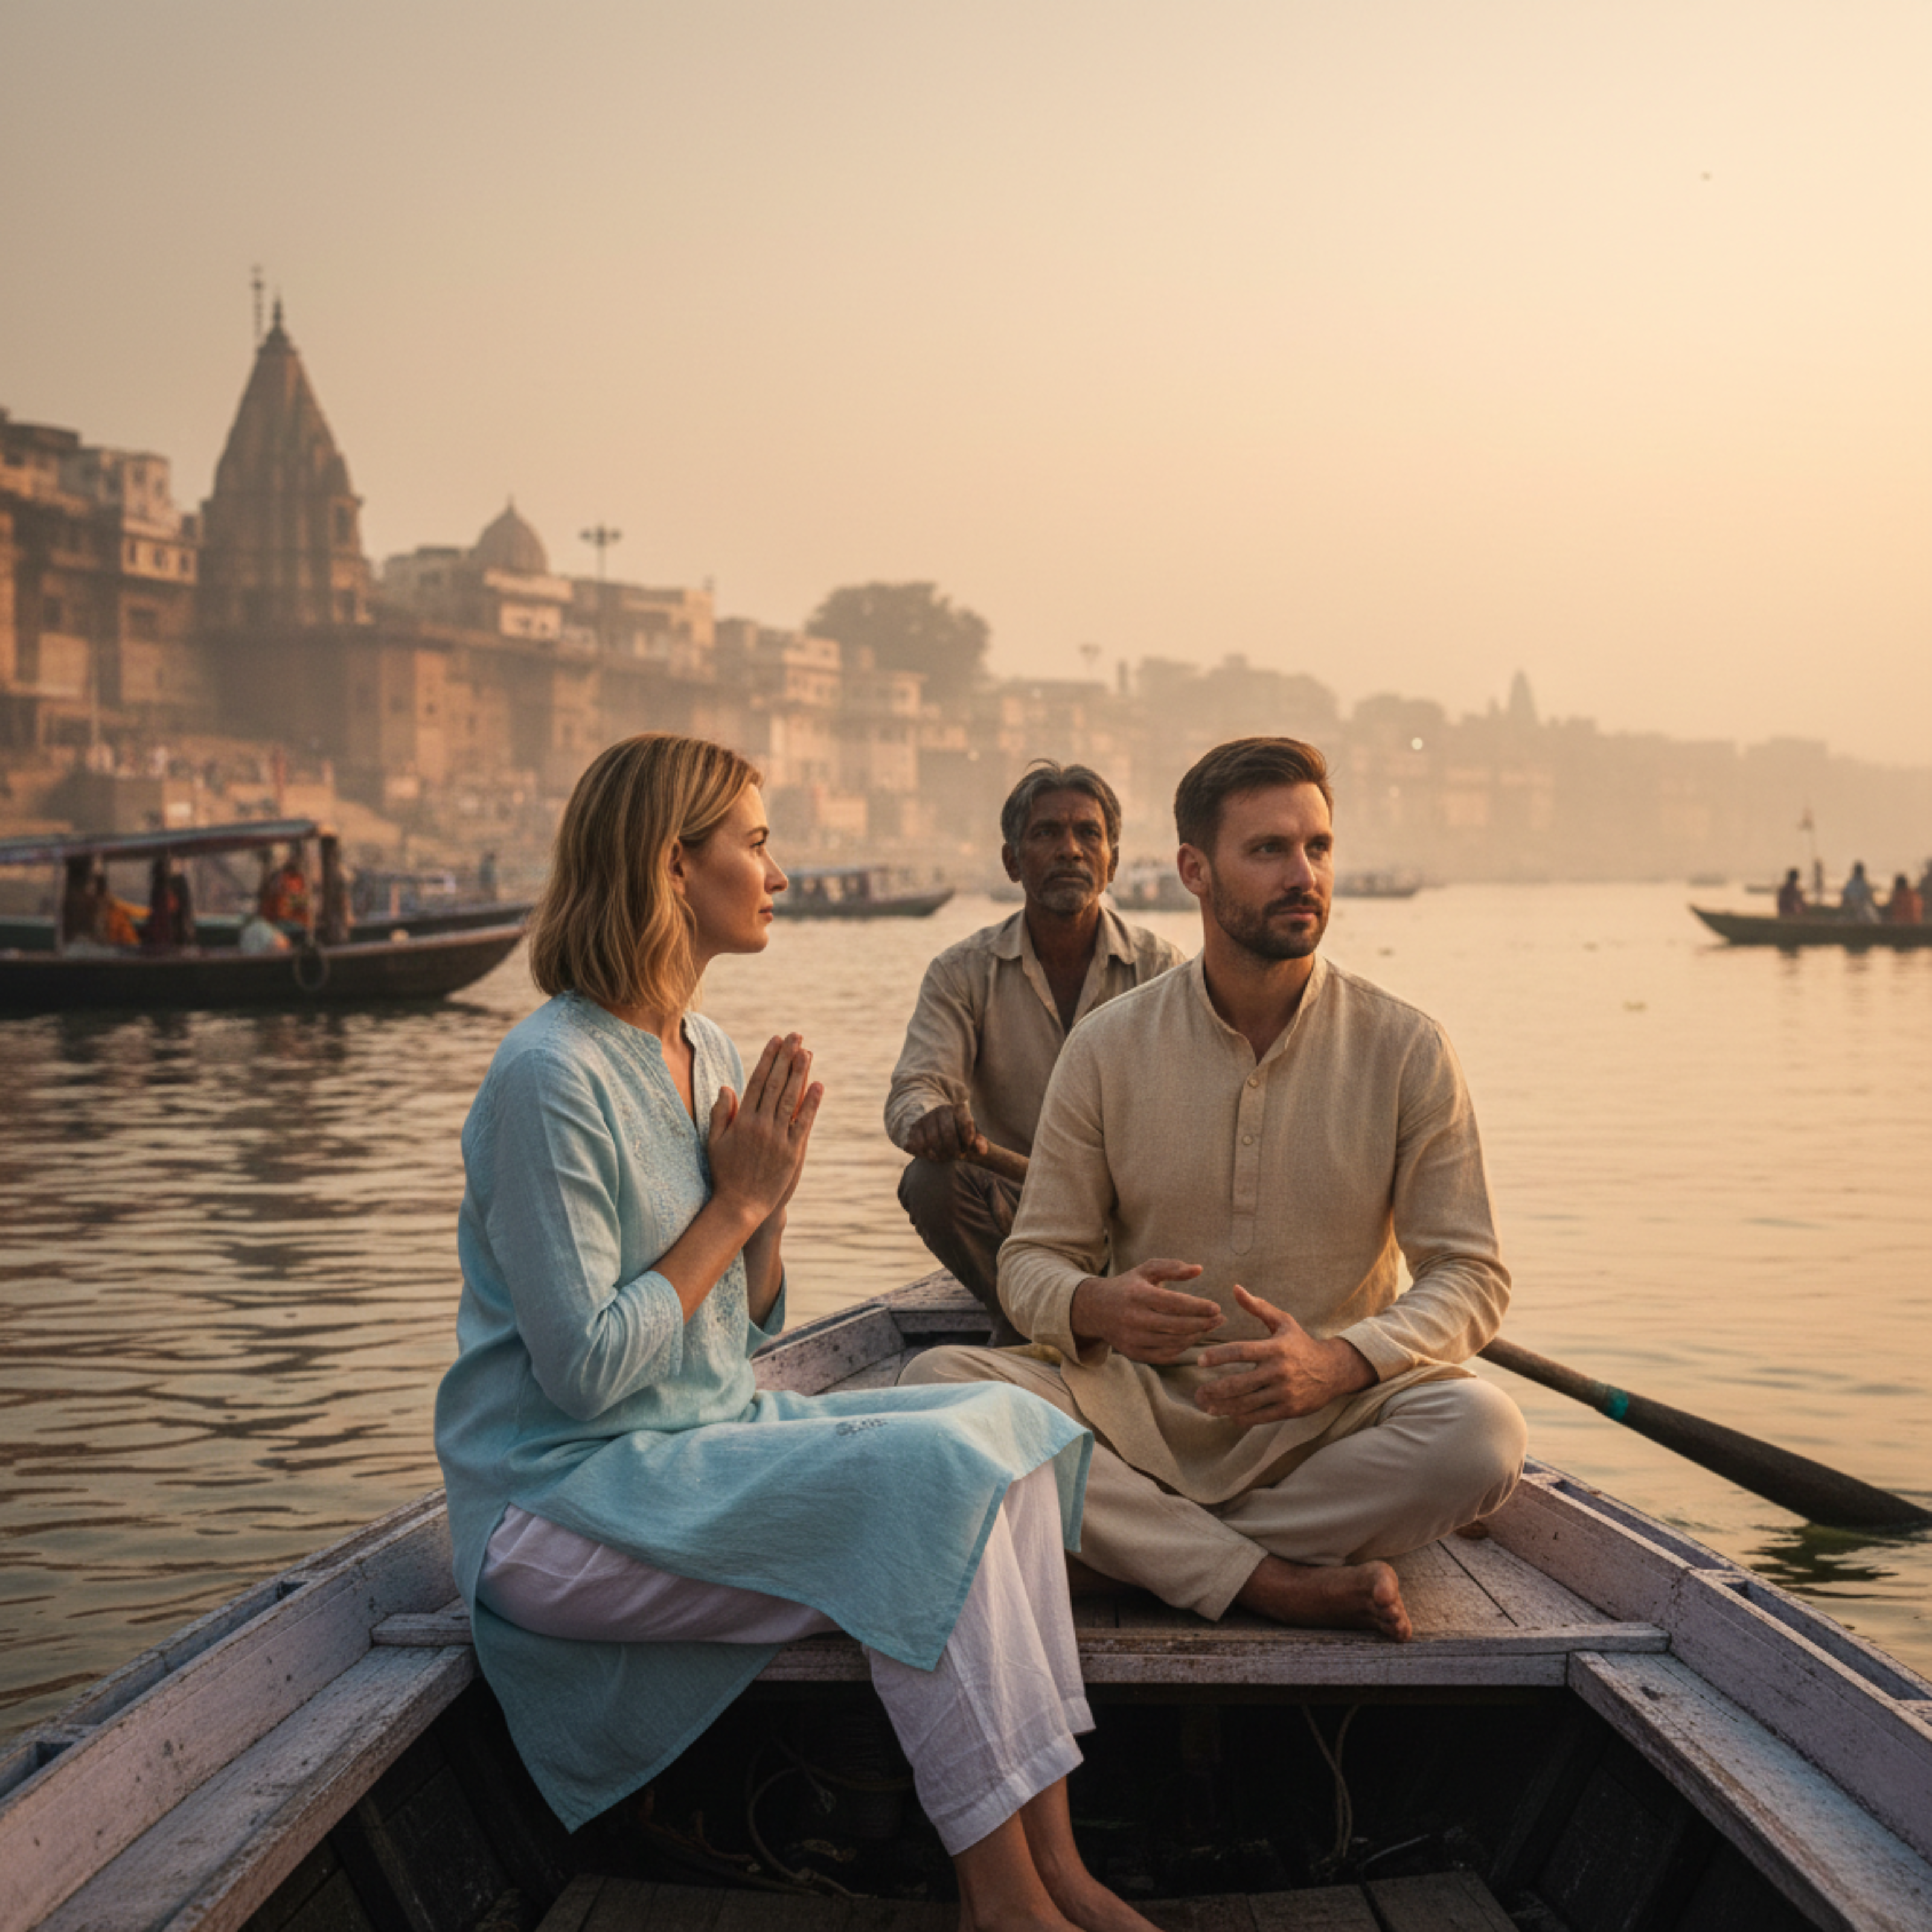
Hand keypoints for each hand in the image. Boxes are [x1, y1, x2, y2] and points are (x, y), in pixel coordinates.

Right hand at [706, 1033, 822, 1226]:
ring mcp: (777, 1138)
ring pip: (790, 1098)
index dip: (768, 1058)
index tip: (775, 1040)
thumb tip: (727, 1087)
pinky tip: (818, 1085)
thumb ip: (720, 1114)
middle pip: (776, 1084)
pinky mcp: (792, 1152)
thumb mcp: (714, 1142)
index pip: (757, 1081)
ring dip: (800, 1073)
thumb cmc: (725, 1174)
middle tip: (796, 1036)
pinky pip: (803, 1122)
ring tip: (806, 1052)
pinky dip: (811, 1103)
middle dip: (786, 1057)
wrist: (740, 1206)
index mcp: (741, 1120)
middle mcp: (760, 1125)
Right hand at [906, 1100, 986, 1163]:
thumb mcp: (970, 1133)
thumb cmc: (958, 1131)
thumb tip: (983, 1151)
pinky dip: (927, 1154)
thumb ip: (979, 1141)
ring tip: (946, 1158)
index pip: (966, 1122)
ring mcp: (926, 1118)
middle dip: (954, 1150)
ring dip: (941, 1154)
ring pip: (932, 1140)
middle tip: (958, 1156)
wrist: (935, 1123)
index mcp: (958, 1108)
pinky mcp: (914, 1128)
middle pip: (948, 1134)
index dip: (969, 1139)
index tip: (968, 1147)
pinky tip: (934, 1156)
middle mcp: (941, 1110)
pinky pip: (919, 1145)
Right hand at [1069, 1258, 1223, 1362]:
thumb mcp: (1145, 1270)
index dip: (1197, 1307)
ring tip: (1210, 1327)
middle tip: (1221, 1320)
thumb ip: (1171, 1267)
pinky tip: (1192, 1338)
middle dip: (1203, 1324)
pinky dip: (1182, 1348)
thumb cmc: (1128, 1286)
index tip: (1217, 1307)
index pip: (1174, 1303)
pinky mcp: (1133, 1353)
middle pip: (1176, 1326)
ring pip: (1173, 1342)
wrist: (1094, 1309)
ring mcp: (1132, 1339)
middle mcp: (1133, 1318)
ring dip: (1196, 1336)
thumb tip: (1199, 1269)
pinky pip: (1164, 1355)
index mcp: (1137, 1295)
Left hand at [1194, 1285, 1374, 1426]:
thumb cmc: (1301, 1344)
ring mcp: (1284, 1392)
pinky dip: (1241, 1417)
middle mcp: (1279, 1371)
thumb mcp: (1283, 1322)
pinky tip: (1228, 1415)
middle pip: (1239, 1383)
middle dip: (1214, 1390)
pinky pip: (1260, 1417)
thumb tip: (1235, 1288)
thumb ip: (1258, 1307)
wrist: (1333, 1371)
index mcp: (1275, 1348)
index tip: (1200, 1361)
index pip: (1241, 1351)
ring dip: (1223, 1407)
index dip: (1218, 1356)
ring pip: (1247, 1403)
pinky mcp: (1289, 1410)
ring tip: (1206, 1406)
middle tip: (1197, 1394)